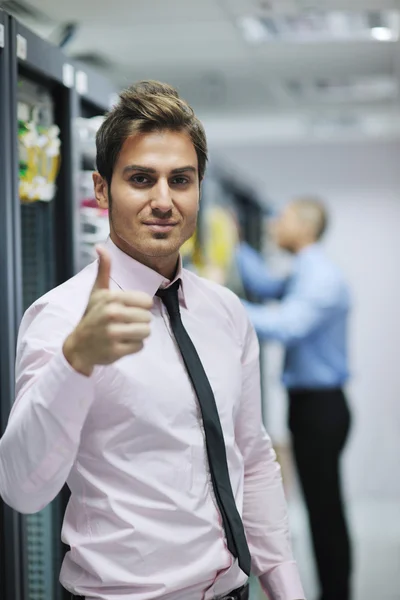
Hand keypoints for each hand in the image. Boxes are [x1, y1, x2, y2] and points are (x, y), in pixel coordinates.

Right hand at [63, 246, 152, 375]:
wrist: (78, 346)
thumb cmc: (92, 316)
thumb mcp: (97, 292)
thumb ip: (104, 270)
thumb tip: (100, 247)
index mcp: (111, 298)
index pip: (146, 301)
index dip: (141, 307)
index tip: (128, 310)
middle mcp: (112, 314)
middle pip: (148, 317)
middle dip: (139, 321)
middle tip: (124, 324)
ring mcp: (113, 333)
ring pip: (146, 332)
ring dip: (138, 334)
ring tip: (124, 333)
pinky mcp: (115, 351)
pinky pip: (139, 346)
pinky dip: (133, 347)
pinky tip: (120, 344)